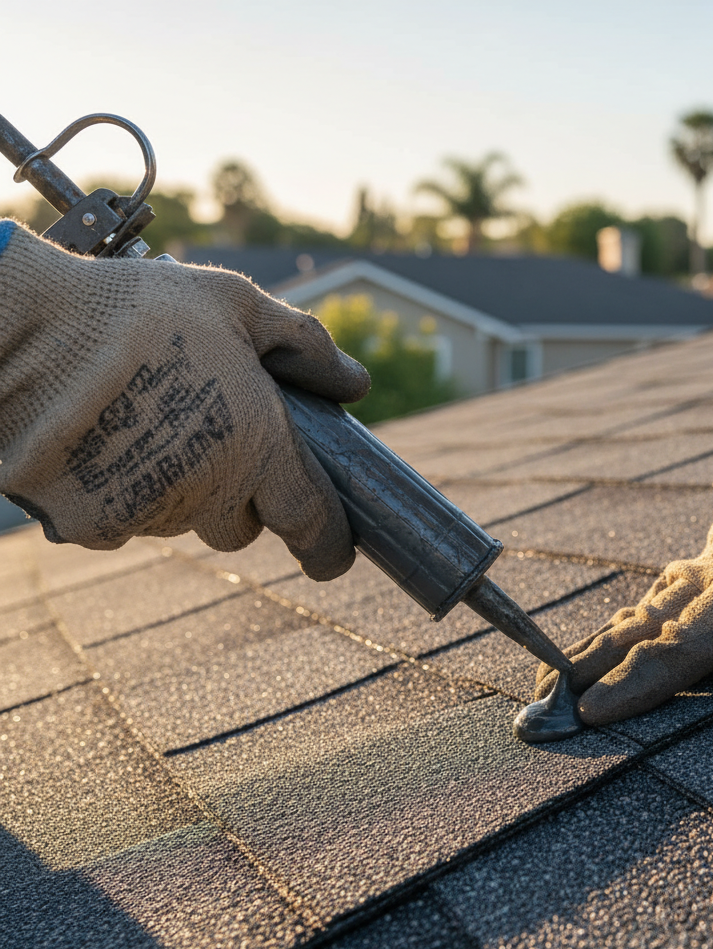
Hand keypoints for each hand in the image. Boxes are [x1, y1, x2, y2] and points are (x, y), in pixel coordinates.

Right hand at [0, 222, 368, 580]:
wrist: (18, 332)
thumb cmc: (137, 310)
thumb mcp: (236, 305)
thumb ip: (304, 346)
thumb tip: (356, 383)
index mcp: (257, 447)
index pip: (311, 523)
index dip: (329, 547)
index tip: (333, 557)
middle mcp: (207, 493)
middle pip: (240, 527)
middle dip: (238, 498)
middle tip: (212, 439)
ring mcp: (146, 513)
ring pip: (181, 522)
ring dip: (179, 490)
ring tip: (147, 420)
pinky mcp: (89, 524)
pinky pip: (124, 520)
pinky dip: (123, 493)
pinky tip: (103, 440)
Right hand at [536, 354, 712, 727]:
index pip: (681, 644)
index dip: (633, 682)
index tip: (585, 714)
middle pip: (642, 622)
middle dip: (589, 663)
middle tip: (540, 703)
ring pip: (649, 602)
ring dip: (605, 640)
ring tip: (563, 673)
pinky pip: (669, 588)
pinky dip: (638, 616)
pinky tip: (630, 627)